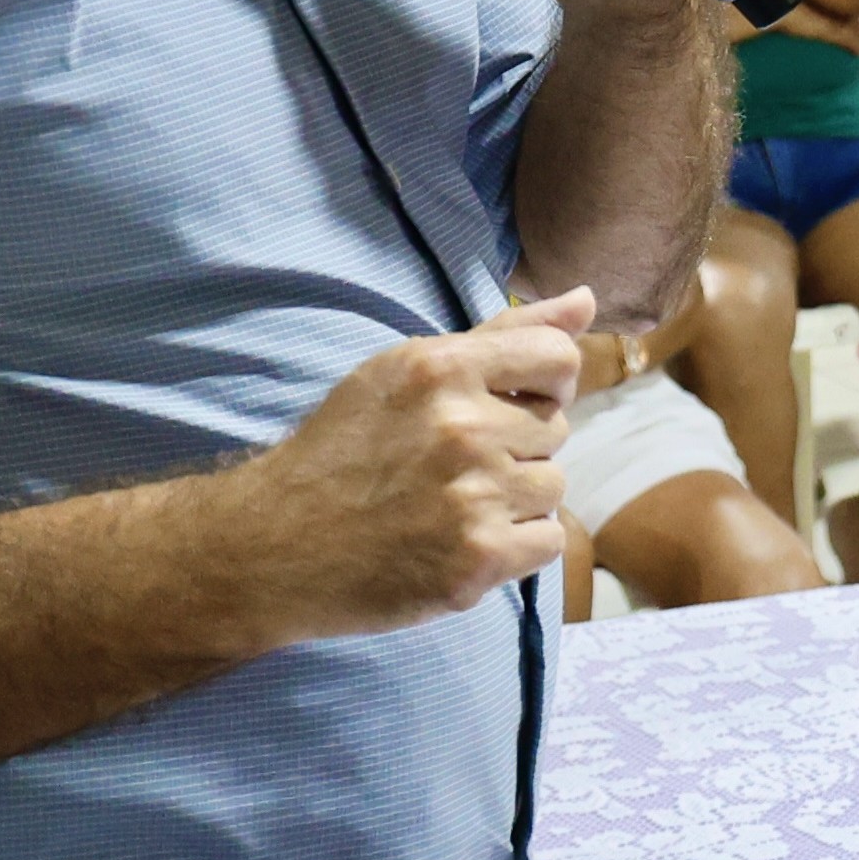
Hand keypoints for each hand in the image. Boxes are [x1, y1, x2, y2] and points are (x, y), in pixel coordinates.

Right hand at [240, 287, 588, 637]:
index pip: (559, 359)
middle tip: (451, 468)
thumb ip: (502, 335)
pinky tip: (464, 541)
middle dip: (516, 447)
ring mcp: (471, 496)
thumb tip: (586, 301)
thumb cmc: (343, 451)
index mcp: (441, 369)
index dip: (547, 384)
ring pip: (553, 487)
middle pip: (555, 429)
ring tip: (453, 506)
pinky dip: (516, 547)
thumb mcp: (405, 372)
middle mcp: (462, 426)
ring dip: (516, 500)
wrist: (272, 546)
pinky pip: (548, 541)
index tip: (513, 404)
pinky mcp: (477, 558)